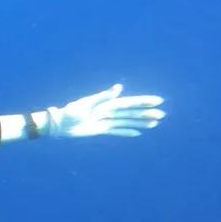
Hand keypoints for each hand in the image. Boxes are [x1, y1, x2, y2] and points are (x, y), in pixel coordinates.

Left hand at [45, 84, 165, 137]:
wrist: (58, 125)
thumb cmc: (70, 112)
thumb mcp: (86, 104)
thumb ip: (103, 96)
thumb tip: (119, 87)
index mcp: (106, 103)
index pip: (128, 102)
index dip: (143, 102)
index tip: (157, 101)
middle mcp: (107, 111)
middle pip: (130, 113)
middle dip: (145, 113)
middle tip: (162, 115)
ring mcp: (104, 121)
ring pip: (126, 122)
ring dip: (140, 122)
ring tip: (155, 123)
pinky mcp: (100, 130)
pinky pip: (116, 131)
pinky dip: (126, 132)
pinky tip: (137, 133)